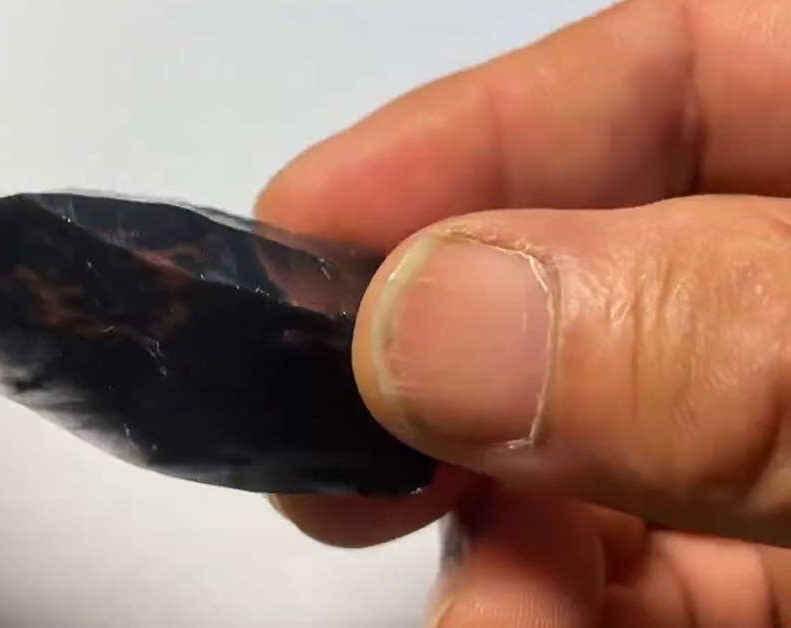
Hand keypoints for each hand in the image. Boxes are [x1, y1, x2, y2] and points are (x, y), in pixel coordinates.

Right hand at [259, 0, 790, 624]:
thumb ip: (726, 347)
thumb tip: (432, 318)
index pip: (672, 73)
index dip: (474, 133)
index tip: (303, 224)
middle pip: (594, 272)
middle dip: (445, 355)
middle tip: (318, 422)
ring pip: (594, 454)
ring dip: (489, 528)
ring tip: (473, 608)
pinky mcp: (790, 583)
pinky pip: (643, 585)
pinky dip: (555, 609)